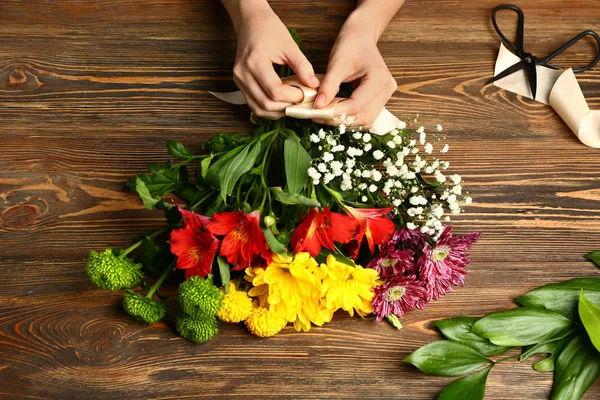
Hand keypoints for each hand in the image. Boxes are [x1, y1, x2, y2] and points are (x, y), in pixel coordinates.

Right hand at [229, 1, 319, 118]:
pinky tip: (281, 104)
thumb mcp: (289, 46)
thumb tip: (314, 85)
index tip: (307, 94)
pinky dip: (269, 109)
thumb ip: (302, 67)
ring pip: (258, 109)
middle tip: (303, 103)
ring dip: (277, 112)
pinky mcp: (240, 84)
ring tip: (293, 105)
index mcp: (254, 62)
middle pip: (266, 103)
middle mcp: (243, 74)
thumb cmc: (269, 30)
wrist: (251, 22)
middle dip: (287, 107)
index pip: (275, 91)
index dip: (293, 97)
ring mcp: (239, 81)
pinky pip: (254, 105)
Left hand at [314, 15, 396, 127]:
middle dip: (339, 119)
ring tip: (324, 115)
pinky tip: (335, 113)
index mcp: (379, 79)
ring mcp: (385, 96)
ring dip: (344, 121)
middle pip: (362, 116)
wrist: (360, 36)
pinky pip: (365, 116)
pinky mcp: (380, 100)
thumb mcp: (337, 63)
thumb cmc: (350, 44)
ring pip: (364, 120)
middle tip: (317, 116)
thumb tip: (318, 106)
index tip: (316, 113)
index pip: (356, 105)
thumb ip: (328, 85)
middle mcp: (387, 90)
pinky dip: (350, 118)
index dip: (335, 112)